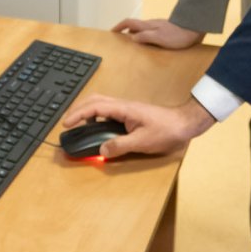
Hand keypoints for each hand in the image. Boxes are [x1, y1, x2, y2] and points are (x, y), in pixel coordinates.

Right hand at [60, 93, 215, 157]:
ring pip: (101, 104)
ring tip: (79, 126)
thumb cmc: (166, 130)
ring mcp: (127, 108)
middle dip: (78, 109)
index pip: (94, 107)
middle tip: (68, 122)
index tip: (66, 123)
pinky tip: (98, 129)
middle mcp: (123, 105)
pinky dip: (98, 116)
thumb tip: (101, 150)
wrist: (184, 124)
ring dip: (87, 112)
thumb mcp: (142, 142)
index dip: (78, 114)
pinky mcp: (131, 114)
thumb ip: (120, 146)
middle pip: (94, 100)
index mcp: (123, 109)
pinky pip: (108, 111)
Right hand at [112, 17, 203, 49]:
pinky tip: (150, 46)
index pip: (129, 22)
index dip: (119, 26)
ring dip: (137, 35)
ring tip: (135, 46)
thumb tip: (132, 37)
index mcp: (148, 25)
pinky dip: (146, 38)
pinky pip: (152, 34)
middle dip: (126, 31)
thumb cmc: (177, 35)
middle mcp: (151, 24)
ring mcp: (159, 27)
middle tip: (122, 40)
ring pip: (143, 30)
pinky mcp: (166, 31)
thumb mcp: (159, 38)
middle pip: (135, 26)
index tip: (112, 32)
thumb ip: (145, 37)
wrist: (194, 29)